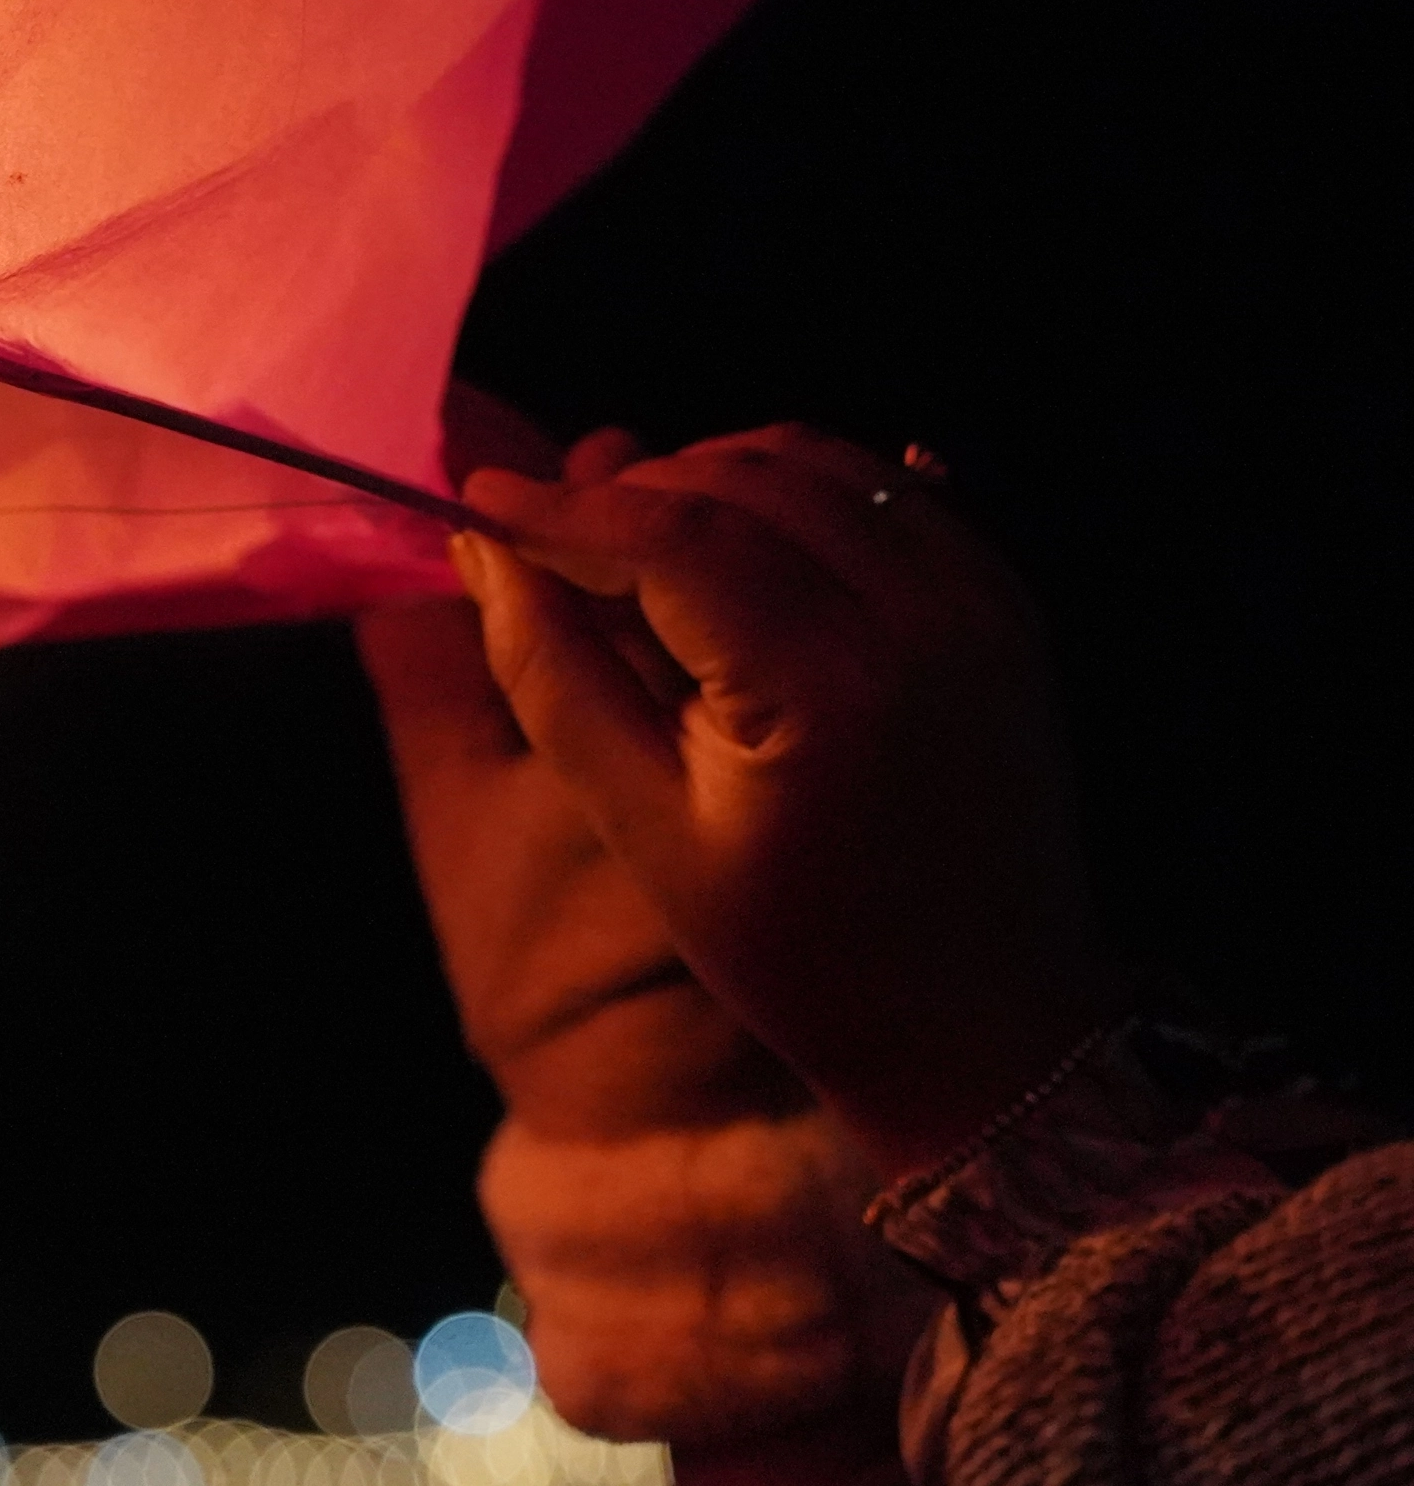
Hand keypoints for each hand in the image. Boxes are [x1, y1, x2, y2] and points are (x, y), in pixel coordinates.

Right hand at [453, 426, 1124, 1174]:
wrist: (983, 1023)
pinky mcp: (1006, 606)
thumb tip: (484, 553)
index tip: (478, 497)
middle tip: (547, 536)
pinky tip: (734, 542)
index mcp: (830, 689)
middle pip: (741, 476)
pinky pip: (883, 490)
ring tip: (634, 547)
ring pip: (814, 463)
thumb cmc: (802, 952)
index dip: (562, 506)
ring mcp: (982, 605)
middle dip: (629, 489)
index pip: (674, 533)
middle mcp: (925, 621)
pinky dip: (794, 491)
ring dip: (709, 477)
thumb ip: (553, 677)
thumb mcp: (645, 831)